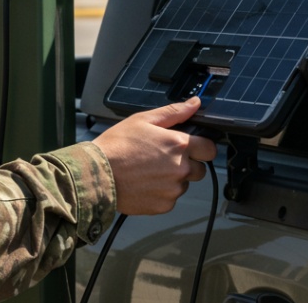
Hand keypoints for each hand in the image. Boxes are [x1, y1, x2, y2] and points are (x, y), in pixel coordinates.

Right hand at [91, 97, 219, 215]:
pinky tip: (144, 183)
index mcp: (179, 145)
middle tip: (163, 159)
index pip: (210, 149)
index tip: (193, 148)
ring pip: (183, 184)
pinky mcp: (164, 205)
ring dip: (172, 179)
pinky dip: (161, 193)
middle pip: (200, 170)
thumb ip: (174, 112)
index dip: (202, 147)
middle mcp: (181, 168)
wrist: (97, 174)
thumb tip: (195, 103)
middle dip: (187, 164)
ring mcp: (173, 189)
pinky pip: (170, 198)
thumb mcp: (144, 120)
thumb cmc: (117, 145)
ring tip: (148, 171)